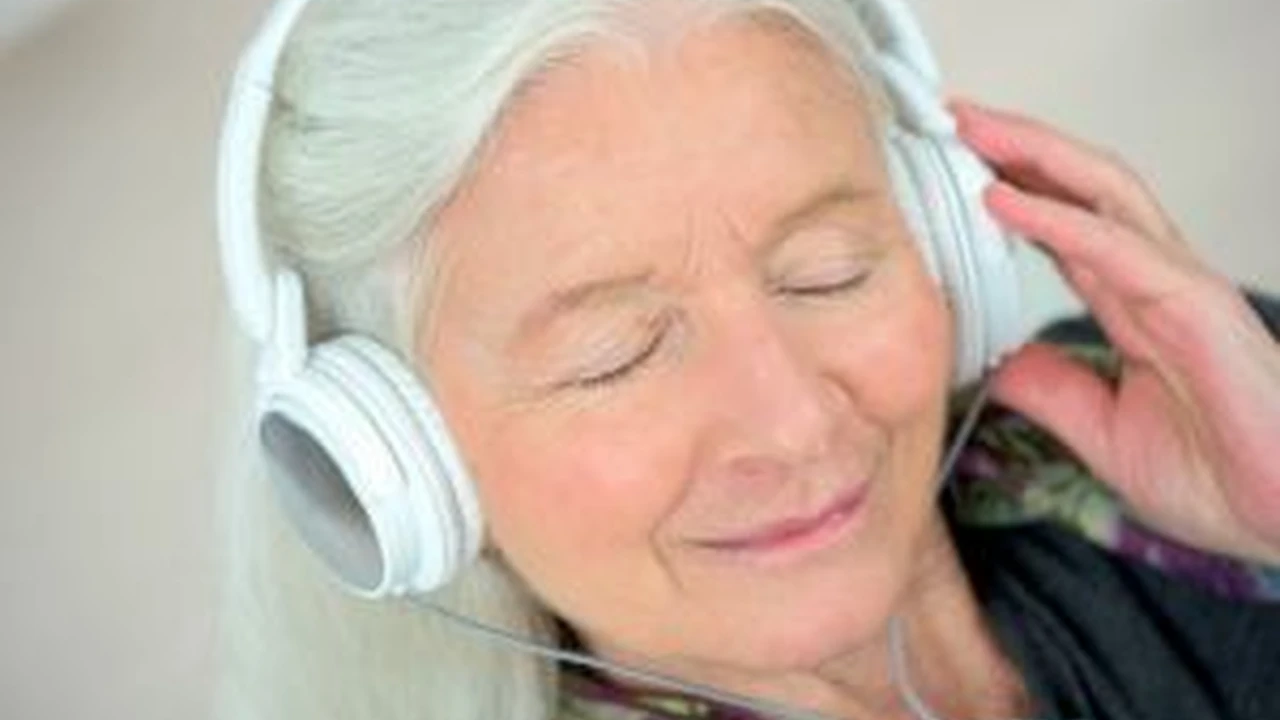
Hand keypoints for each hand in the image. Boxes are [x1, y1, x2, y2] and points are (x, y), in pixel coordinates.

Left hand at [951, 99, 1279, 565]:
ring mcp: (1180, 286)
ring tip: (969, 130)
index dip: (1015, 191)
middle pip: (1082, 189)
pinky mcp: (1195, 305)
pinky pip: (1114, 247)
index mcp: (1136, 307)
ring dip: (1030, 154)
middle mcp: (1157, 282)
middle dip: (1017, 148)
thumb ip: (1052, 392)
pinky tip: (1003, 199)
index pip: (1067, 229)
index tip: (954, 169)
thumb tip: (995, 364)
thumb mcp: (1104, 434)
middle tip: (953, 119)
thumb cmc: (1222, 479)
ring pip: (1101, 193)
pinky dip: (1055, 217)